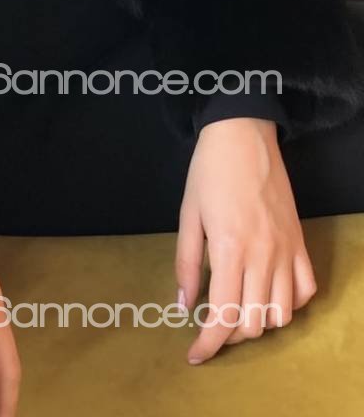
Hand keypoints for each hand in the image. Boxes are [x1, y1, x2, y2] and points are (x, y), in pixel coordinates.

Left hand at [175, 117, 317, 364]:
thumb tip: (183, 306)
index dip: (208, 344)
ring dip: (259, 322)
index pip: (223, 316)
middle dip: (230, 335)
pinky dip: (289, 304)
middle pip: (254, 323)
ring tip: (239, 310)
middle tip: (212, 324)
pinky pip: (305, 290)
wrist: (243, 133)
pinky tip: (268, 294)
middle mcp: (262, 256)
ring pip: (281, 314)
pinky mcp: (300, 242)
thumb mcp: (188, 214)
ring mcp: (286, 250)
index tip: (195, 355)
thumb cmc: (209, 171)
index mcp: (229, 249)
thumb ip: (187, 263)